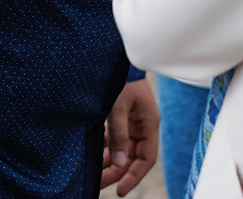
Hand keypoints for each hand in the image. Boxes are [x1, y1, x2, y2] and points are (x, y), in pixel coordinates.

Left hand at [101, 77, 158, 195]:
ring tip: (94, 175)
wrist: (116, 57)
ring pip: (122, 150)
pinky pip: (115, 140)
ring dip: (110, 162)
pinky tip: (95, 157)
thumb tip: (118, 163)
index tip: (120, 190)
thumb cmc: (121, 79)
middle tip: (99, 184)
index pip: (146, 158)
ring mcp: (131, 122)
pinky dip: (106, 149)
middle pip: (132, 157)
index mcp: (149, 123)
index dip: (134, 176)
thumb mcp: (118, 107)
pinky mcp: (120, 118)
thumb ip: (119, 134)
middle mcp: (142, 126)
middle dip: (117, 172)